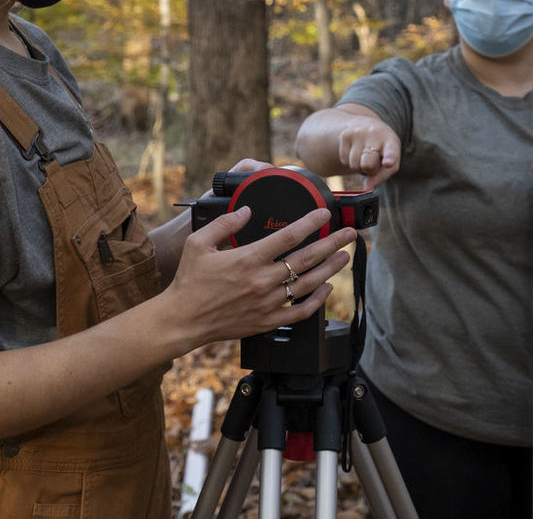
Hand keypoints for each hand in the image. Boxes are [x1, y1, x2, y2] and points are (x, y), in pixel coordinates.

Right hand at [163, 206, 353, 346]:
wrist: (183, 319)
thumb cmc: (189, 281)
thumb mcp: (198, 243)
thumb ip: (225, 224)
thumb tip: (246, 210)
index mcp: (248, 258)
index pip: (288, 236)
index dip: (311, 222)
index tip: (324, 213)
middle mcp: (262, 280)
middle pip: (307, 259)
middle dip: (332, 243)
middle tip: (349, 234)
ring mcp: (267, 302)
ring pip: (309, 284)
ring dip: (331, 269)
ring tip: (344, 256)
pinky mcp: (267, 321)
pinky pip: (300, 312)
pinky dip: (318, 301)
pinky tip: (327, 289)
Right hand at [338, 119, 400, 187]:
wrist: (367, 125)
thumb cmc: (382, 148)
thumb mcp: (390, 161)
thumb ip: (381, 176)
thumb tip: (367, 188)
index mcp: (391, 141)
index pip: (391, 152)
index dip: (390, 158)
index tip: (388, 163)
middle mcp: (375, 134)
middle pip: (367, 165)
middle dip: (369, 169)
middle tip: (373, 160)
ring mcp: (359, 133)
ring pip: (354, 165)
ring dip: (359, 165)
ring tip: (365, 155)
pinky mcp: (345, 135)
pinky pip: (344, 160)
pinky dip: (349, 161)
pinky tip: (356, 151)